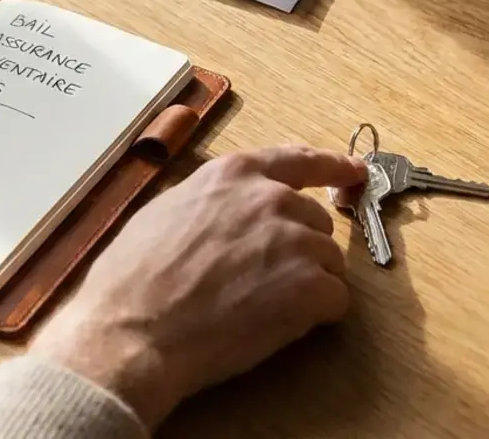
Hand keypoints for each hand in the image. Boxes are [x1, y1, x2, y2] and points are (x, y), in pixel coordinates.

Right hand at [30, 145, 366, 427]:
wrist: (133, 329)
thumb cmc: (134, 277)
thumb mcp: (166, 211)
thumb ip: (212, 202)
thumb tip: (227, 212)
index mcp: (234, 174)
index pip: (299, 160)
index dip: (332, 167)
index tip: (355, 173)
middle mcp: (271, 199)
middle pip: (315, 221)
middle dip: (300, 249)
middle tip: (264, 281)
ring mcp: (294, 242)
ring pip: (329, 262)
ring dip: (308, 284)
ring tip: (262, 308)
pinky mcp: (310, 288)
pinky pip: (336, 300)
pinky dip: (317, 316)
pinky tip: (277, 327)